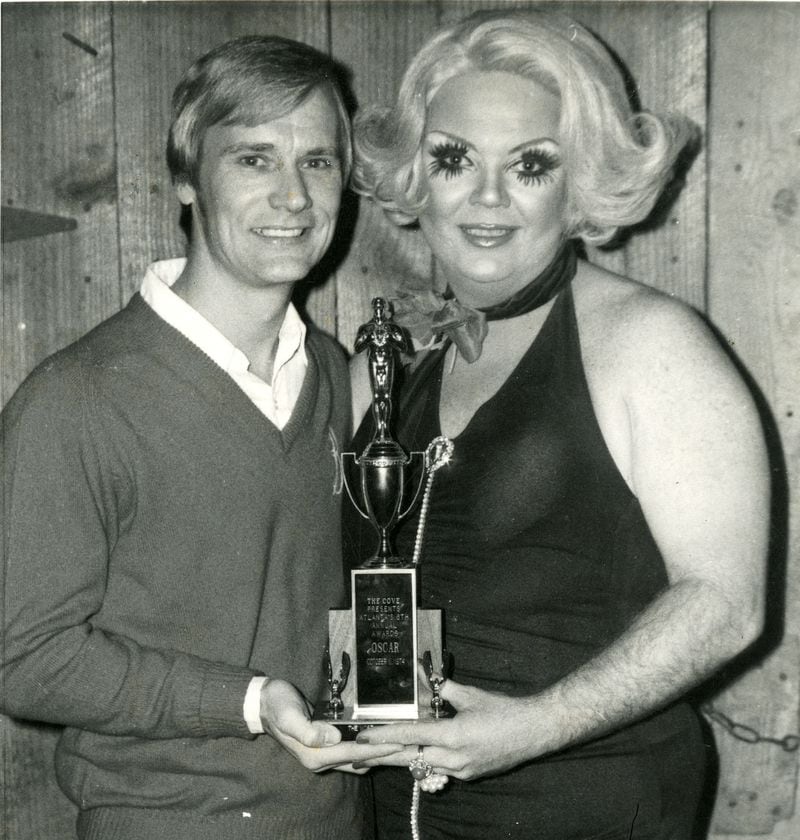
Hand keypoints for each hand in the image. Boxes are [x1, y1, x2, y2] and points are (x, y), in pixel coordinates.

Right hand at [259, 679, 400, 772]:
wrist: (265, 703)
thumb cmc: (277, 705)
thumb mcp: (288, 715)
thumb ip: (307, 730)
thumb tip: (332, 738)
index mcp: (314, 755)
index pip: (353, 754)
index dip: (377, 750)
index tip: (399, 745)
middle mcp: (321, 759)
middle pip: (360, 760)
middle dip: (384, 755)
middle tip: (410, 748)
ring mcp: (324, 754)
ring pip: (358, 759)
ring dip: (379, 754)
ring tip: (402, 747)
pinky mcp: (326, 745)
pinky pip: (352, 752)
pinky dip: (368, 749)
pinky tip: (382, 741)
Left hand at [353, 678, 536, 780]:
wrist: (534, 732)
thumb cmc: (504, 710)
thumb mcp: (470, 695)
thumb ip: (444, 688)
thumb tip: (425, 677)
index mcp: (453, 736)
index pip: (411, 737)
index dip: (384, 736)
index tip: (363, 738)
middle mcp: (455, 759)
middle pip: (411, 758)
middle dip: (385, 754)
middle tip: (360, 754)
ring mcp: (462, 771)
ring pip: (424, 765)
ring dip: (407, 755)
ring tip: (387, 748)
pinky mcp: (470, 775)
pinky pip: (441, 769)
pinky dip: (428, 758)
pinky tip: (422, 749)